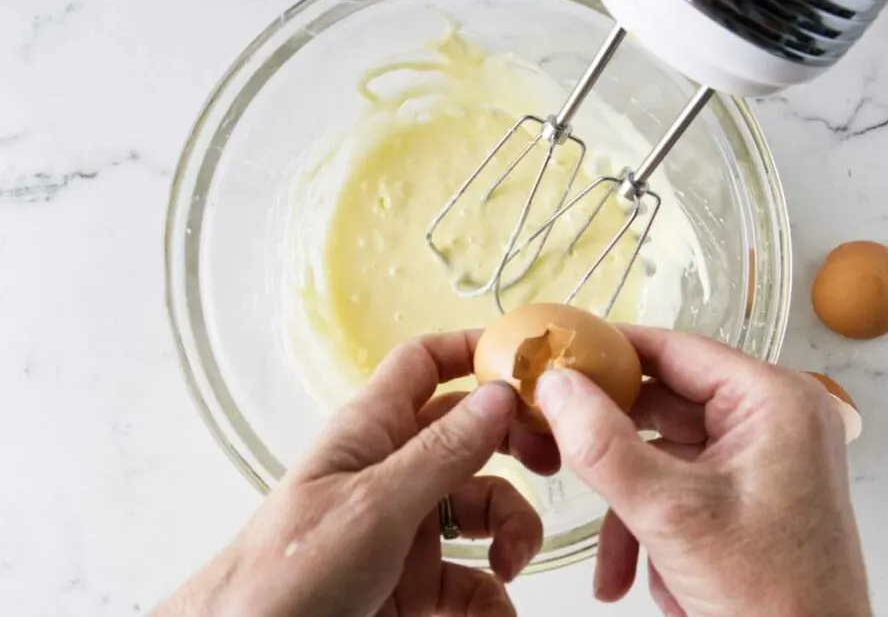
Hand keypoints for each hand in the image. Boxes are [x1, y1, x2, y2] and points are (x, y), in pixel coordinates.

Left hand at [155, 332, 543, 616]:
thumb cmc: (283, 575)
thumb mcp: (373, 507)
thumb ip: (442, 452)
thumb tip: (499, 393)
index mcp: (371, 432)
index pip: (425, 364)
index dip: (474, 350)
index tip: (531, 364)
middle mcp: (393, 472)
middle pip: (471, 436)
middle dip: (515, 448)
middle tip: (551, 464)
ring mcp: (405, 529)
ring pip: (482, 509)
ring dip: (512, 533)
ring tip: (511, 563)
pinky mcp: (413, 583)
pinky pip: (472, 578)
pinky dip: (493, 596)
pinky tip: (495, 609)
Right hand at [532, 327, 869, 616]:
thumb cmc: (773, 598)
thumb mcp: (670, 513)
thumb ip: (603, 444)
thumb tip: (555, 385)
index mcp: (772, 400)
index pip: (674, 348)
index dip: (609, 351)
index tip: (554, 357)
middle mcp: (772, 419)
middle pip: (663, 405)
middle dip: (612, 452)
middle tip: (556, 451)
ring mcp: (762, 460)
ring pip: (663, 456)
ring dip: (628, 509)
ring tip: (611, 565)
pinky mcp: (749, 496)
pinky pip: (681, 489)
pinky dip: (652, 528)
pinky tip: (642, 577)